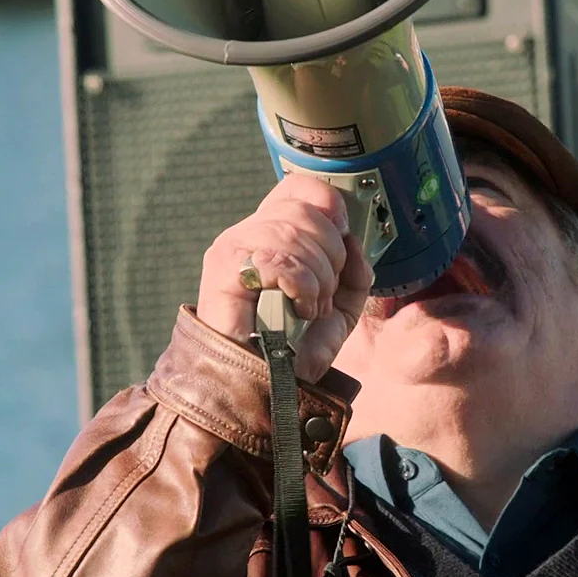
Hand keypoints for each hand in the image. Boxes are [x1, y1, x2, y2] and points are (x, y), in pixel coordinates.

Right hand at [197, 174, 374, 381]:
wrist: (264, 388)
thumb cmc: (297, 349)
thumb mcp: (341, 305)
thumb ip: (355, 269)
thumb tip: (352, 240)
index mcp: (275, 233)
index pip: (300, 188)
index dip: (330, 207)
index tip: (342, 241)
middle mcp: (250, 233)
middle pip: (305, 210)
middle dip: (330, 257)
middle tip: (322, 296)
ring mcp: (233, 248)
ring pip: (294, 232)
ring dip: (317, 278)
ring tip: (309, 309)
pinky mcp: (223, 270)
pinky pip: (278, 259)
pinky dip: (301, 286)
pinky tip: (298, 309)